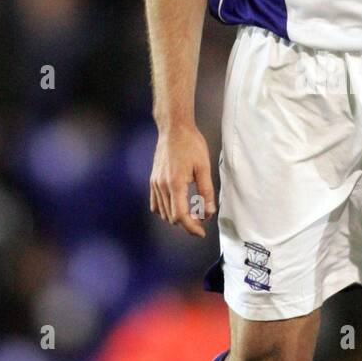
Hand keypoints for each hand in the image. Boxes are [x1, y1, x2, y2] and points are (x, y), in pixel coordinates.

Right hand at [149, 124, 215, 238]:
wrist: (173, 129)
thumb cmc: (191, 144)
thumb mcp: (204, 167)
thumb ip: (206, 191)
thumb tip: (208, 212)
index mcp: (175, 183)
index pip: (180, 216)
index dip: (191, 227)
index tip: (201, 232)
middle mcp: (162, 186)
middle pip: (171, 217)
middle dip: (187, 223)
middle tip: (202, 220)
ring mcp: (155, 183)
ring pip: (163, 212)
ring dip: (177, 217)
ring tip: (192, 213)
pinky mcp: (153, 180)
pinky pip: (155, 203)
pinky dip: (166, 210)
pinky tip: (177, 205)